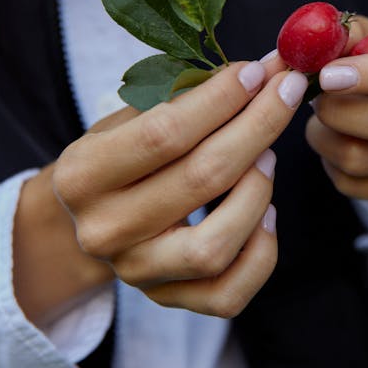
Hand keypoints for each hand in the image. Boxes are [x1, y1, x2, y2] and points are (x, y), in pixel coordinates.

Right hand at [15, 59, 307, 322]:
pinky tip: (268, 212)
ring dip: (257, 191)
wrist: (92, 219)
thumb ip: (188, 95)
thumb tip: (268, 68)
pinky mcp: (168, 300)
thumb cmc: (121, 157)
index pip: (164, 134)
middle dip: (256, 127)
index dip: (220, 100)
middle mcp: (104, 231)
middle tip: (285, 93)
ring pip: (215, 245)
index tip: (257, 71)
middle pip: (200, 180)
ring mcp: (136, 272)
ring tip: (269, 155)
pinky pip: (230, 292)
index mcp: (82, 176)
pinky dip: (261, 250)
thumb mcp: (130, 118)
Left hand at [305, 16, 367, 222]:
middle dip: (340, 111)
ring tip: (320, 116)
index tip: (328, 76)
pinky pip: (354, 183)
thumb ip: (346, 34)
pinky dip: (330, 162)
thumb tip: (317, 39)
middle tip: (313, 97)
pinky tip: (334, 140)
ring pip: (364, 159)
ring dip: (325, 137)